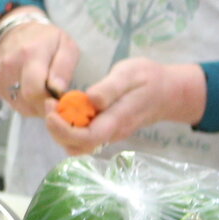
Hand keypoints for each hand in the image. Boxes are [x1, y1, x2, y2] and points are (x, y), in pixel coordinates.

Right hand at [0, 20, 80, 114]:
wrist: (15, 32)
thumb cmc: (46, 39)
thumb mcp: (66, 45)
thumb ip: (65, 67)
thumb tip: (58, 90)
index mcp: (31, 54)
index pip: (35, 90)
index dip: (50, 101)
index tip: (60, 99)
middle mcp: (11, 65)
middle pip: (28, 101)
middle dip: (44, 105)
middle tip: (54, 97)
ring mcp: (0, 75)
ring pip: (21, 106)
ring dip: (36, 105)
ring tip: (43, 90)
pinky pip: (14, 103)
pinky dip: (26, 102)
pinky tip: (31, 90)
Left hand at [44, 58, 207, 153]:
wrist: (169, 92)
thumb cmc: (149, 79)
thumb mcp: (130, 73)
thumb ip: (110, 88)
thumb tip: (90, 100)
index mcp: (117, 120)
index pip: (86, 137)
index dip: (63, 129)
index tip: (51, 109)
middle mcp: (111, 133)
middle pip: (76, 146)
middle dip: (56, 129)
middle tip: (50, 104)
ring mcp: (109, 134)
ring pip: (77, 145)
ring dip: (61, 130)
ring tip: (57, 106)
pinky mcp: (106, 131)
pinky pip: (83, 138)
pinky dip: (69, 128)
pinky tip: (68, 109)